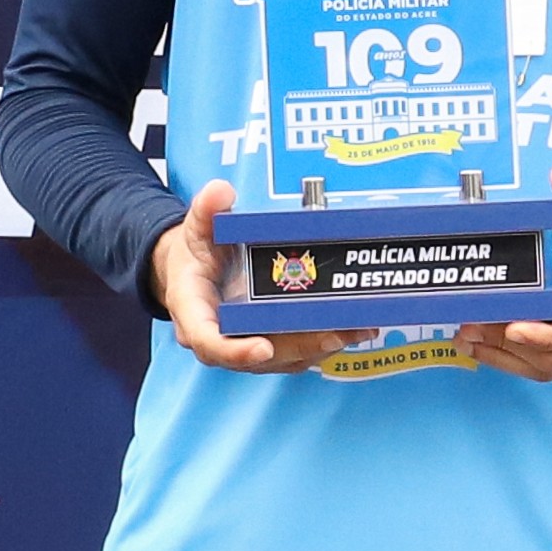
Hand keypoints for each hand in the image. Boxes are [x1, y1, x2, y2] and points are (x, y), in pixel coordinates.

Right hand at [151, 181, 364, 374]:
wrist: (194, 270)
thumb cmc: (196, 254)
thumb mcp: (196, 228)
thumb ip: (206, 210)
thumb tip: (220, 193)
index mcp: (194, 313)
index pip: (209, 342)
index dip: (235, 351)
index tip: (263, 347)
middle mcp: (219, 338)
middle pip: (258, 356)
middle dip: (299, 346)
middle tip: (336, 333)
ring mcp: (244, 345)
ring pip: (282, 357)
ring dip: (320, 347)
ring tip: (357, 330)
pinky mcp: (266, 345)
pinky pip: (294, 352)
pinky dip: (323, 344)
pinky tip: (354, 329)